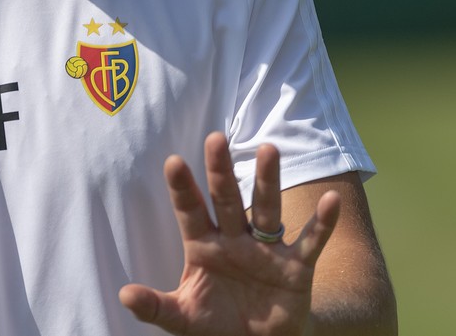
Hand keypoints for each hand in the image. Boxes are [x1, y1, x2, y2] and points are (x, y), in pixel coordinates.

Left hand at [119, 133, 341, 335]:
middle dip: (221, 171)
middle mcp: (234, 240)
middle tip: (215, 138)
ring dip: (267, 181)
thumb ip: (156, 306)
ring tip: (268, 150)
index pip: (190, 212)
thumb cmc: (217, 325)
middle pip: (226, 199)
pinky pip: (311, 242)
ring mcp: (267, 250)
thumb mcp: (183, 318)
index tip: (173, 161)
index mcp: (203, 247)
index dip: (182, 188)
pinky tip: (332, 200)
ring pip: (266, 209)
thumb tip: (123, 294)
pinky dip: (323, 223)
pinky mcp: (296, 268)